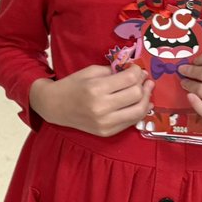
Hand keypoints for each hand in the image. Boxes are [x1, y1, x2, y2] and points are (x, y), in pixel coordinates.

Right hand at [31, 65, 153, 136]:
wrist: (55, 106)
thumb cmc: (72, 85)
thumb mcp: (90, 71)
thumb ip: (113, 71)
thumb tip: (136, 73)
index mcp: (96, 88)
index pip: (129, 79)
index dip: (138, 72)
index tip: (137, 69)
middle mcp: (101, 107)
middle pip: (136, 94)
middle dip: (143, 84)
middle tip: (144, 79)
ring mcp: (105, 123)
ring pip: (138, 111)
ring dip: (146, 99)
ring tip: (146, 90)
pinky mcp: (107, 132)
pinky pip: (131, 122)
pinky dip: (138, 112)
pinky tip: (140, 103)